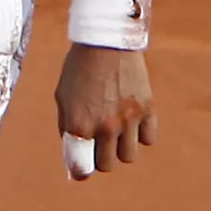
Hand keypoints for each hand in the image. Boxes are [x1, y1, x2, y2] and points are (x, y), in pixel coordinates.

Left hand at [55, 43, 156, 177]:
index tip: (80, 169)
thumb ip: (66, 127)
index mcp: (79, 124)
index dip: (79, 170)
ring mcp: (128, 120)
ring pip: (129, 156)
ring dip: (121, 147)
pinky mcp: (148, 110)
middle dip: (100, 156)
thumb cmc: (79, 67)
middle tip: (97, 141)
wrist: (105, 40)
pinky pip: (148, 139)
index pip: (82, 167)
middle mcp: (105, 127)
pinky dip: (141, 134)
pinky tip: (132, 119)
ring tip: (115, 128)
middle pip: (107, 165)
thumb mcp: (62, 96)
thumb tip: (72, 156)